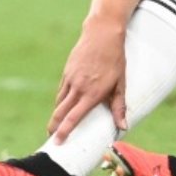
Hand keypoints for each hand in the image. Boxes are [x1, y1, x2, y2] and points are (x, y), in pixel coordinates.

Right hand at [48, 20, 127, 142]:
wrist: (102, 34)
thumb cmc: (115, 59)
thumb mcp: (120, 84)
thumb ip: (119, 106)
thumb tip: (123, 127)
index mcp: (92, 94)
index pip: (74, 117)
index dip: (64, 131)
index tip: (58, 142)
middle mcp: (78, 88)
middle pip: (60, 112)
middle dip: (54, 127)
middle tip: (51, 139)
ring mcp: (70, 79)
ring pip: (59, 101)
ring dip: (56, 115)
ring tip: (56, 125)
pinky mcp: (67, 71)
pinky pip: (61, 90)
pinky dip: (60, 100)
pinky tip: (63, 105)